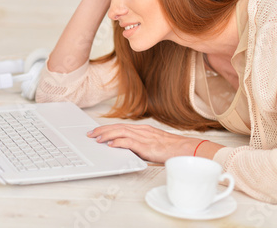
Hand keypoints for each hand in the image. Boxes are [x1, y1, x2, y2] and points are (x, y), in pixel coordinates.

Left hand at [87, 124, 223, 162]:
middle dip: (102, 130)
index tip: (96, 131)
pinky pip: (129, 142)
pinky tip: (111, 145)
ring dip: (106, 135)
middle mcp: (141, 131)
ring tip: (96, 139)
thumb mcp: (152, 144)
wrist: (185, 149)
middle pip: (117, 127)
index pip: (120, 126)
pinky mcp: (147, 145)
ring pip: (120, 133)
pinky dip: (118, 142)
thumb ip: (139, 145)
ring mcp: (144, 137)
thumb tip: (124, 149)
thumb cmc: (170, 149)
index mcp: (142, 129)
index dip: (107, 128)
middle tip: (91, 134)